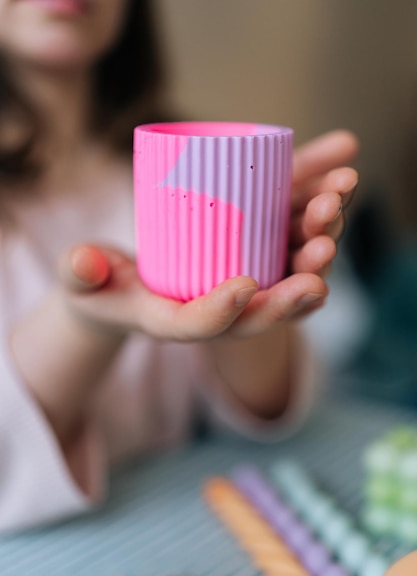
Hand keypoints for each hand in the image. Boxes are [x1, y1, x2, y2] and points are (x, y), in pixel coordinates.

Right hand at [59, 129, 358, 341]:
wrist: (129, 286)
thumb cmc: (104, 286)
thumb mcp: (85, 282)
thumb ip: (80, 274)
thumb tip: (82, 263)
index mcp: (176, 321)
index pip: (202, 326)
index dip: (222, 311)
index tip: (242, 286)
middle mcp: (219, 312)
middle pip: (261, 310)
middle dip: (292, 292)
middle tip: (319, 262)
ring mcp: (240, 286)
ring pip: (286, 272)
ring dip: (316, 242)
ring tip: (337, 202)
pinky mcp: (252, 258)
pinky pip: (289, 237)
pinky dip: (312, 206)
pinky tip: (339, 167)